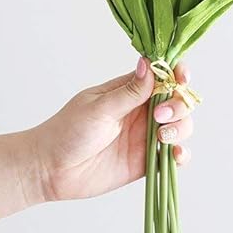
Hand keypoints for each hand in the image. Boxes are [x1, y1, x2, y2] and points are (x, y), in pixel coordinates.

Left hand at [32, 57, 194, 200]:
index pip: (163, 75)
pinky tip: (176, 155)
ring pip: (180, 127)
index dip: (177, 73)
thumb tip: (150, 64)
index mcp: (129, 91)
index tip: (181, 78)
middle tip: (159, 115)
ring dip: (181, 128)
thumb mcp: (99, 107)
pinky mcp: (146, 162)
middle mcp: (141, 111)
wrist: (50, 169)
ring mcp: (145, 136)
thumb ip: (129, 91)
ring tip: (162, 136)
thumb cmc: (67, 131)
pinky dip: (181, 155)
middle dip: (179, 104)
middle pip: (178, 100)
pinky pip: (173, 157)